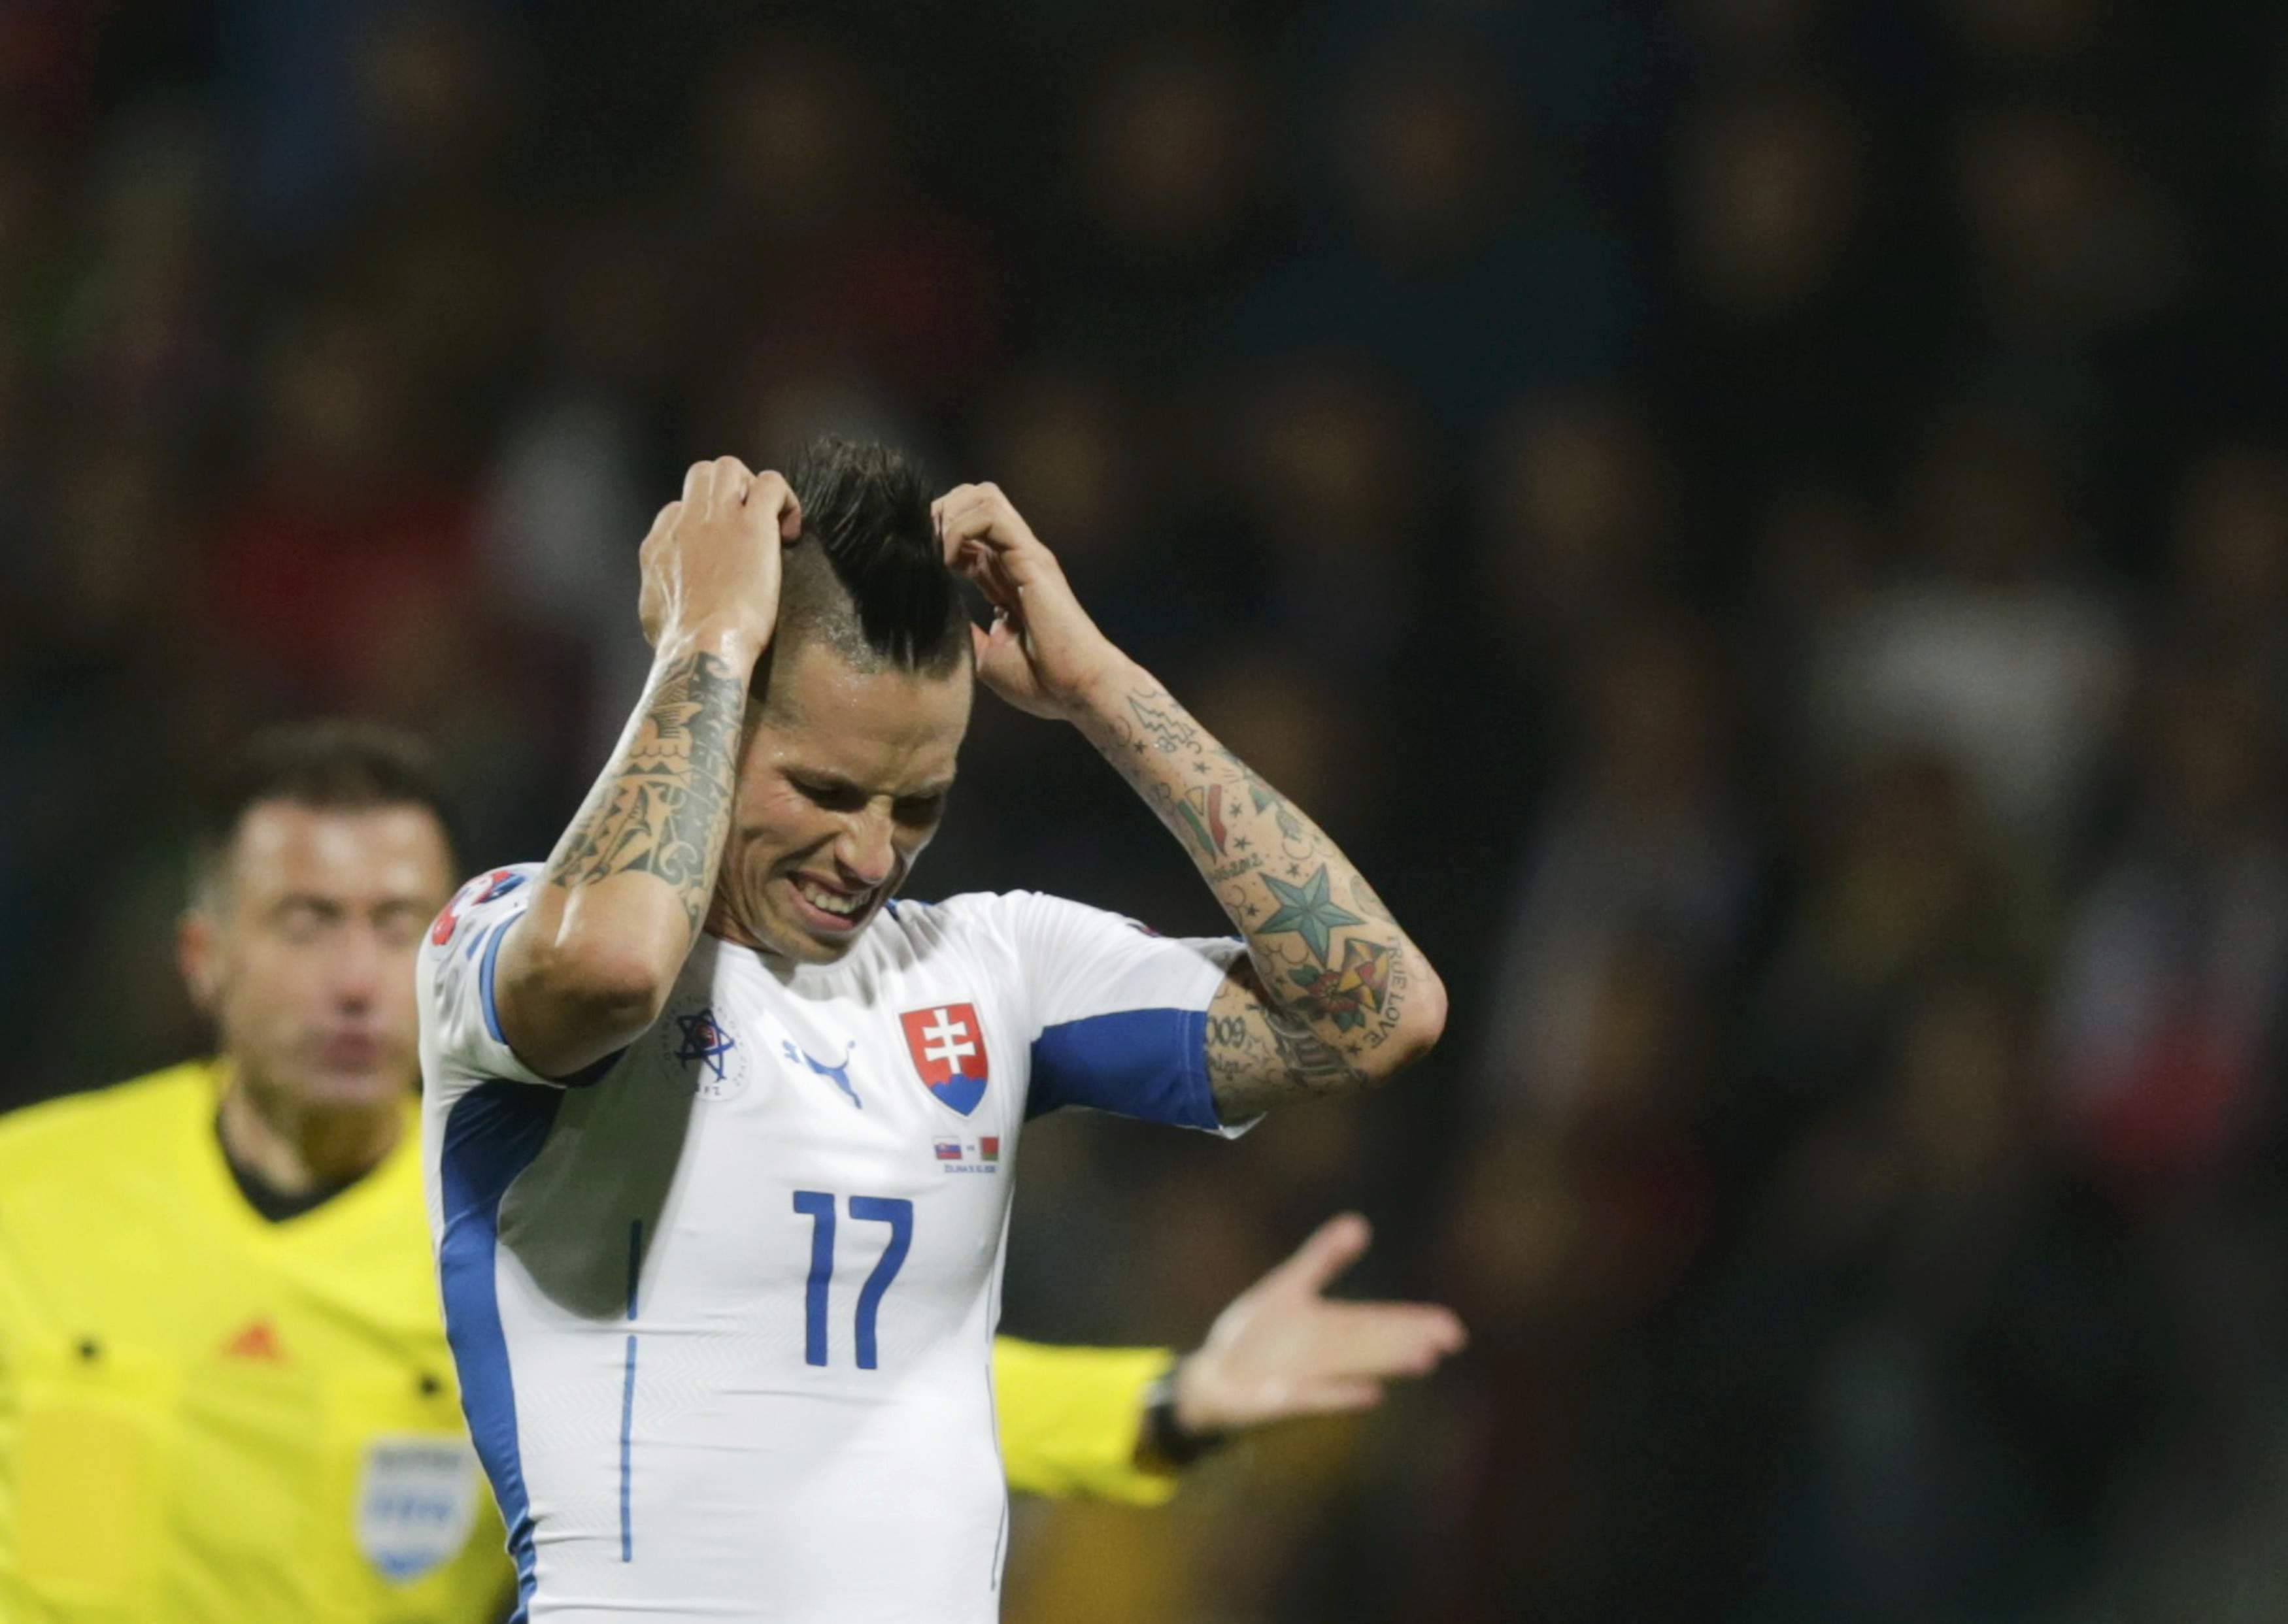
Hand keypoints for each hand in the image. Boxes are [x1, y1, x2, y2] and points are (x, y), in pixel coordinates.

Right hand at [639, 456, 802, 656]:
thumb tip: (666, 601)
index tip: (723, 551)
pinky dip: (785, 499)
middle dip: (726, 491)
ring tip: (768, 523)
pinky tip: (790, 533)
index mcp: (660, 545)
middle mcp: (685, 523)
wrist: (704, 647)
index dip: (704, 524)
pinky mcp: (753, 525)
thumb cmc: (683, 646)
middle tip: (748, 525)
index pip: (678, 510)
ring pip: (729, 468)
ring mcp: (717, 519)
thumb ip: (660, 595)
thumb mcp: (654, 616)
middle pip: (701, 476)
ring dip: (751, 487)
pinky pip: (771, 483)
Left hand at [933, 481, 1123, 719]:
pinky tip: (949, 562)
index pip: (965, 529)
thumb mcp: (985, 655)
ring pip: (982, 495)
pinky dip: (960, 529)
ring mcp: (1025, 554)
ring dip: (949, 516)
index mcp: (1002, 577)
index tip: (915, 564)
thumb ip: (965, 632)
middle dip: (940, 513)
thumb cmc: (1041, 681)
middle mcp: (1014, 558)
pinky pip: (990, 515)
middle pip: (973, 498)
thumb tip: (935, 621)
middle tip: (922, 550)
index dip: (935, 535)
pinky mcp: (1032, 558)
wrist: (1077, 691)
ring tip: (936, 554)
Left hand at [1170, 1213, 1466, 1435]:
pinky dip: (1339, 1395)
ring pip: (1355, 1366)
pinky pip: (1315, 1397)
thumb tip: (1360, 1223)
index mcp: (1330, 1327)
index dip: (1413, 1323)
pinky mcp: (1282, 1401)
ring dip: (1387, 1362)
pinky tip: (1372, 1394)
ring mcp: (1306, 1378)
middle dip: (1410, 1339)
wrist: (1213, 1378)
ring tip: (1422, 1358)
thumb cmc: (1255, 1338)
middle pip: (1374, 1343)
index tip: (1450, 1326)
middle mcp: (1325, 1354)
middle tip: (1450, 1339)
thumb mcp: (1288, 1287)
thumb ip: (1323, 1258)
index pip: (1379, 1322)